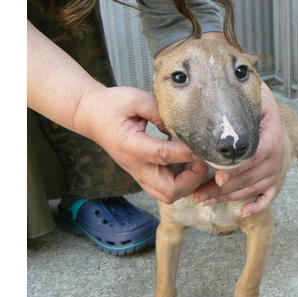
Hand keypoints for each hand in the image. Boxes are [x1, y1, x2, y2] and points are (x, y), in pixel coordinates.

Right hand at [75, 86, 208, 202]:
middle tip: (201, 159)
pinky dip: (182, 183)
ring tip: (197, 162)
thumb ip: (160, 110)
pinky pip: (166, 190)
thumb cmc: (112, 105)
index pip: (162, 155)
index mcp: (130, 146)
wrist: (92, 116)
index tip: (203, 144)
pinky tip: (190, 164)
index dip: (186, 152)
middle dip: (192, 179)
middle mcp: (135, 166)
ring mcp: (139, 174)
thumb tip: (184, 124)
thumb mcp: (135, 99)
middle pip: (168, 190)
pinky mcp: (144, 176)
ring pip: (168, 195)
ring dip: (188, 184)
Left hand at [193, 82, 285, 216]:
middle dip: (221, 188)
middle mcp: (277, 156)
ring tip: (203, 199)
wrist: (272, 113)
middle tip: (198, 194)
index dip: (237, 169)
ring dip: (227, 198)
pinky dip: (258, 206)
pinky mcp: (275, 180)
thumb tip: (214, 97)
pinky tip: (244, 213)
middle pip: (249, 178)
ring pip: (251, 189)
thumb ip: (239, 97)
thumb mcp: (255, 95)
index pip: (255, 157)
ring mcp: (277, 171)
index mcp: (272, 136)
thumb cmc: (257, 103)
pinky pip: (268, 197)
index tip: (218, 177)